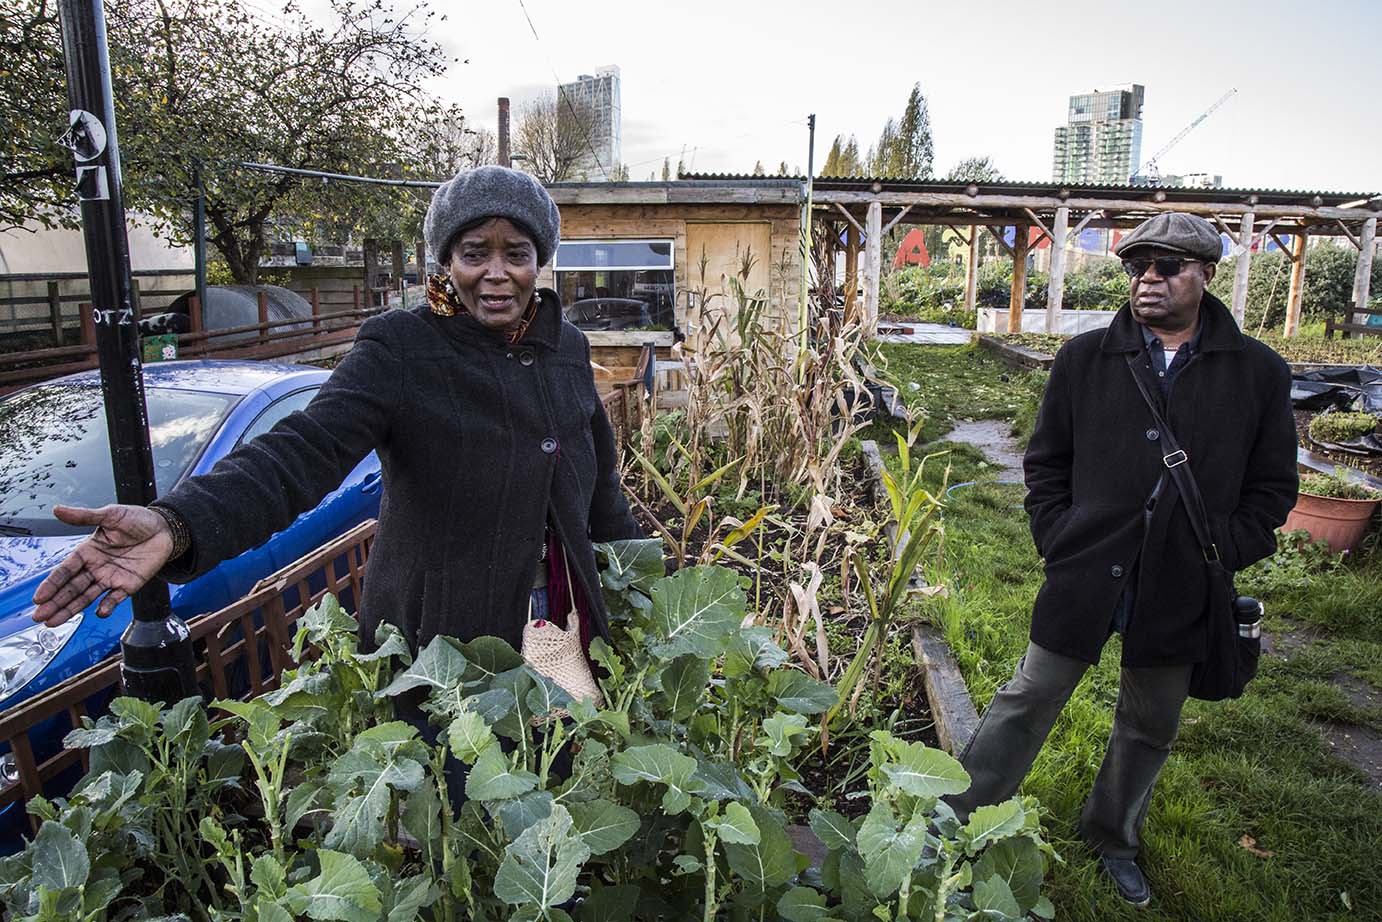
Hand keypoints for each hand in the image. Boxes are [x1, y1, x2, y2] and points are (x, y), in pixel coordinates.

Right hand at [30, 504, 175, 626]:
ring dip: (70, 609)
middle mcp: (95, 567)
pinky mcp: (128, 585)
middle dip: (55, 603)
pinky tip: (99, 612)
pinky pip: (115, 598)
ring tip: (53, 622)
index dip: (51, 584)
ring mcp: (111, 578)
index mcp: (87, 551)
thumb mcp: (110, 515)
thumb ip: (84, 516)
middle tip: (39, 617)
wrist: (165, 528)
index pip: (65, 571)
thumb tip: (57, 509)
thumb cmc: (137, 519)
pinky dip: (107, 606)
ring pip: (86, 597)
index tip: (38, 598)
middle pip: (71, 588)